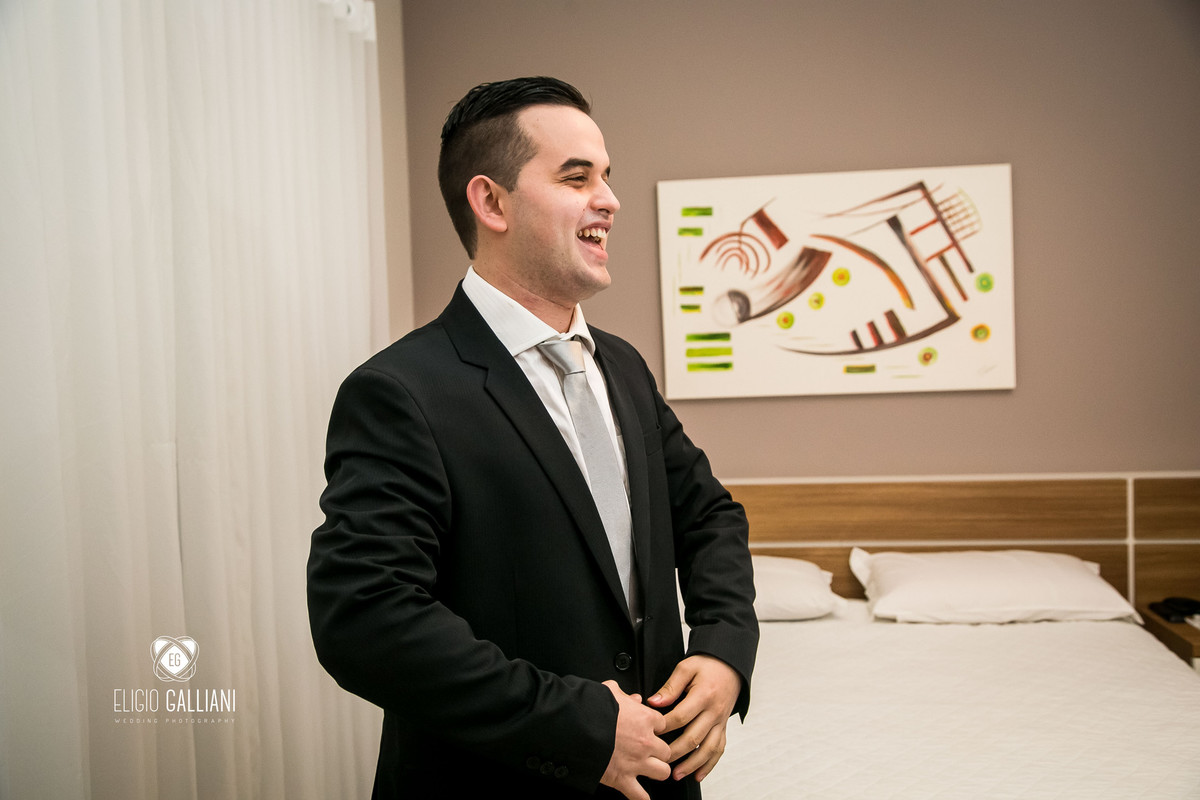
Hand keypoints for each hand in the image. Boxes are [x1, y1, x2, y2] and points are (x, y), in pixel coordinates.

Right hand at [600, 680, 671, 799]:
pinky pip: (640, 795)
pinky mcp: (623, 779)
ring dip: (657, 771)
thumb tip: (633, 698)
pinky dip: (643, 798)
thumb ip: (624, 694)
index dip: (655, 727)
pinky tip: (643, 797)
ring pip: (663, 772)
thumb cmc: (589, 708)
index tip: (649, 729)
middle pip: (666, 750)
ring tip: (650, 769)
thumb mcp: (608, 691)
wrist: (573, 727)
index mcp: (644, 718)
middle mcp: (645, 742)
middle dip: (658, 751)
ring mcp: (636, 762)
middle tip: (650, 750)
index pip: (663, 724)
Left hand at [646, 654, 740, 781]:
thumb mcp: (686, 668)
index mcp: (704, 695)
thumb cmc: (707, 665)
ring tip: (678, 774)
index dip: (665, 726)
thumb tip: (654, 702)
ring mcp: (720, 721)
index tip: (652, 732)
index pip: (681, 716)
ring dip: (693, 764)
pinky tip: (698, 774)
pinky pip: (719, 749)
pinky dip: (709, 764)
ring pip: (708, 748)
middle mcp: (714, 711)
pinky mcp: (723, 727)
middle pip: (694, 736)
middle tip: (660, 759)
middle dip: (676, 751)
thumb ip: (670, 687)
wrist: (729, 666)